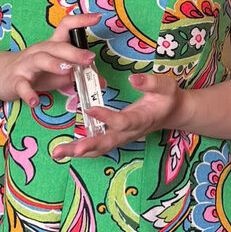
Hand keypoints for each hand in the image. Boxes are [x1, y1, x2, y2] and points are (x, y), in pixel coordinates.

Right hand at [0, 11, 99, 108]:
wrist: (0, 75)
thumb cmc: (35, 71)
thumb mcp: (58, 72)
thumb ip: (78, 74)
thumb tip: (100, 81)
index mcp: (52, 45)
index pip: (66, 26)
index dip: (81, 20)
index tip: (97, 17)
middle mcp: (39, 51)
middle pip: (57, 46)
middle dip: (74, 52)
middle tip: (90, 58)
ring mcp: (26, 65)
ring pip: (40, 60)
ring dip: (54, 64)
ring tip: (67, 71)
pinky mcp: (15, 80)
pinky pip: (22, 85)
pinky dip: (28, 93)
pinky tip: (35, 101)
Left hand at [57, 72, 188, 159]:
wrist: (172, 112)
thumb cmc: (168, 97)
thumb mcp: (165, 86)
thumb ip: (150, 83)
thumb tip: (133, 78)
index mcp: (141, 119)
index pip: (123, 122)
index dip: (107, 117)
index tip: (89, 108)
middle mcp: (130, 133)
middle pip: (107, 143)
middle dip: (87, 146)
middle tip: (69, 150)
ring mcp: (123, 138)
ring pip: (100, 148)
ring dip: (79, 151)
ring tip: (58, 153)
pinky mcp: (117, 137)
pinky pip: (99, 147)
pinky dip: (82, 150)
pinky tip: (66, 150)